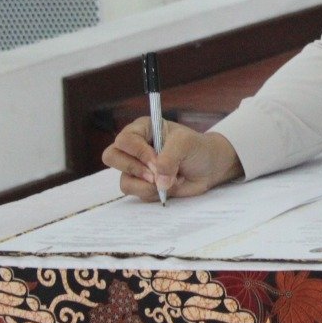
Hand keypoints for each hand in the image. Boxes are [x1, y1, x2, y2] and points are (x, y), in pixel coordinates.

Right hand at [102, 119, 242, 199]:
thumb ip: (169, 158)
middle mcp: (134, 147)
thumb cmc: (197, 148)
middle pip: (112, 157)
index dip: (138, 152)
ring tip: (168, 180)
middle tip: (155, 173)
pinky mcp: (142, 184)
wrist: (209, 167)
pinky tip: (168, 186)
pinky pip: (136, 193)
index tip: (156, 160)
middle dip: (135, 168)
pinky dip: (153, 193)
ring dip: (147, 185)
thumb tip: (158, 181)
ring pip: (124, 180)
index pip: (124, 140)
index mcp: (143, 129)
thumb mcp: (186, 144)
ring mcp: (136, 167)